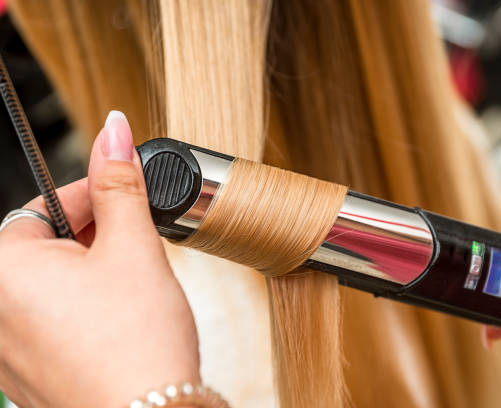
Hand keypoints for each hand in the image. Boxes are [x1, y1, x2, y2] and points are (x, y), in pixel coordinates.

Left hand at [0, 111, 199, 406]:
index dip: (96, 190)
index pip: (47, 203)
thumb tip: (113, 129)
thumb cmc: (136, 346)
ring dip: (94, 269)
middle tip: (138, 244)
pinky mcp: (28, 370)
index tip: (128, 186)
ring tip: (134, 285)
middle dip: (97, 234)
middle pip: (48, 243)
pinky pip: (53, 318)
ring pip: (53, 281)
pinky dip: (86, 305)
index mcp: (4, 271)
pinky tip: (121, 317)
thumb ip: (120, 183)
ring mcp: (7, 346)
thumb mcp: (134, 247)